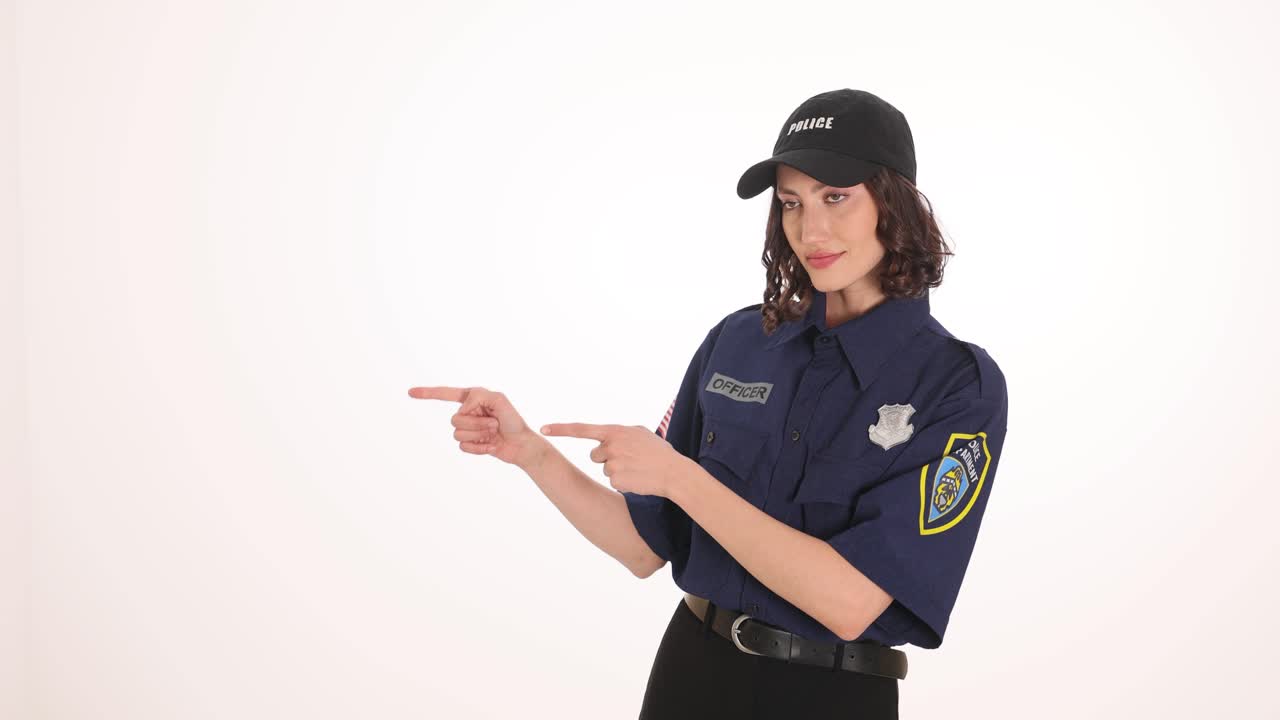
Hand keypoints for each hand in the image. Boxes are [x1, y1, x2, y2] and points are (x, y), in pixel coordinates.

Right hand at [407, 385, 548, 469]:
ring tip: (494, 433)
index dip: (427, 393)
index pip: (445, 394)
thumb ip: (478, 396)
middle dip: (476, 423)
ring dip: (478, 435)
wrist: (521, 444)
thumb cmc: (513, 420)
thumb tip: (462, 409)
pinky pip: (463, 447)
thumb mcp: (499, 399)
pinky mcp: (470, 444)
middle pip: (455, 419)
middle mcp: (467, 412)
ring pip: (458, 434)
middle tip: (495, 423)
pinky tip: (491, 445)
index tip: (410, 393)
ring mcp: (468, 429)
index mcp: (472, 398)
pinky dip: (479, 447)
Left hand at [538, 422, 685, 497]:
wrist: (674, 473)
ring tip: (637, 469)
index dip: (561, 429)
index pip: (582, 429)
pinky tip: (637, 479)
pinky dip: (624, 482)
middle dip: (607, 458)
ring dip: (618, 471)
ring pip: (604, 469)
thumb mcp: (642, 434)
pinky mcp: (616, 480)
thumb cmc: (660, 453)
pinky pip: (613, 482)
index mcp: (616, 431)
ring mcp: (612, 463)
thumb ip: (622, 434)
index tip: (543, 428)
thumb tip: (607, 439)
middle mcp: (611, 445)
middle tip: (629, 459)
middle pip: (595, 455)